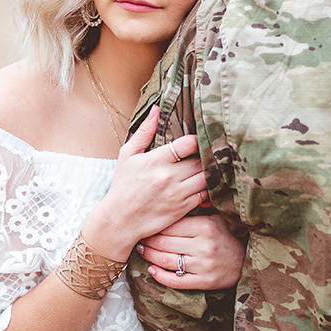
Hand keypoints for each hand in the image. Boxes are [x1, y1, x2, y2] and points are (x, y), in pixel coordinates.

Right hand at [83, 107, 207, 260]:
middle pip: (202, 160)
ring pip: (207, 177)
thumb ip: (143, 131)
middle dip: (207, 155)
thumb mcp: (127, 155)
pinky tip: (207, 184)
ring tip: (211, 167)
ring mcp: (178, 193)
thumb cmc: (123, 185)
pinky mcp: (183, 208)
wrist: (119, 221)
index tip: (197, 140)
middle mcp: (169, 176)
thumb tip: (156, 109)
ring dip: (211, 171)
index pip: (189, 143)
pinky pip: (205, 195)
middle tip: (211, 152)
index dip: (197, 140)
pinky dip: (209, 189)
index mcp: (156, 160)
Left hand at [138, 213, 245, 289]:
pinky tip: (152, 270)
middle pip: (164, 243)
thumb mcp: (217, 216)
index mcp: (205, 226)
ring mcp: (203, 266)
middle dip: (147, 240)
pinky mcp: (204, 282)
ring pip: (166, 261)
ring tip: (141, 251)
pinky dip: (160, 276)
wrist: (248, 260)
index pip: (170, 225)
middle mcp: (203, 246)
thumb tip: (178, 194)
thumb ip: (199, 207)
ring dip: (149, 256)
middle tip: (138, 237)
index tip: (145, 223)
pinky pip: (176, 280)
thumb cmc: (228, 235)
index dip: (155, 225)